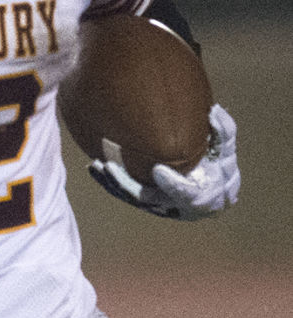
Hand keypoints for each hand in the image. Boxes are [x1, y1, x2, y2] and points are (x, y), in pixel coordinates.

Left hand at [88, 103, 239, 219]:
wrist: (211, 191)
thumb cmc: (219, 168)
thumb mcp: (225, 150)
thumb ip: (222, 132)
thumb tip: (212, 111)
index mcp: (199, 198)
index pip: (185, 195)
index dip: (172, 185)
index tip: (159, 170)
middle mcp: (174, 206)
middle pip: (147, 199)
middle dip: (127, 184)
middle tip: (111, 167)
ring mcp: (156, 205)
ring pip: (131, 197)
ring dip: (112, 183)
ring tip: (98, 165)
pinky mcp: (143, 200)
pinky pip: (123, 193)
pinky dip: (109, 182)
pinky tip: (94, 167)